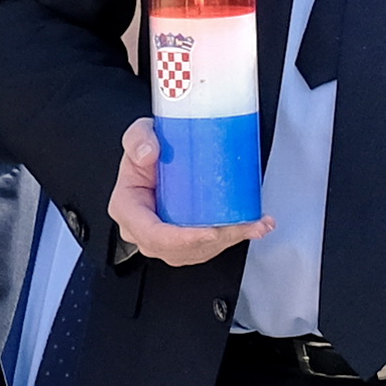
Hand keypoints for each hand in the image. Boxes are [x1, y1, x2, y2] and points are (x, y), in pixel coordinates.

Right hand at [108, 119, 266, 268]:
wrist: (155, 154)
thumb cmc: (145, 150)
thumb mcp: (137, 135)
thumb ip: (138, 138)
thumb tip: (150, 153)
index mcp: (128, 210)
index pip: (153, 235)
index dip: (183, 239)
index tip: (210, 232)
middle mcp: (145, 231)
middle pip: (183, 248)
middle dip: (219, 240)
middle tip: (246, 225)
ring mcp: (165, 240)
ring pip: (200, 250)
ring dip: (231, 240)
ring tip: (256, 225)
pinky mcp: (183, 240)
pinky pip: (208, 246)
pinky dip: (234, 237)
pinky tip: (254, 227)